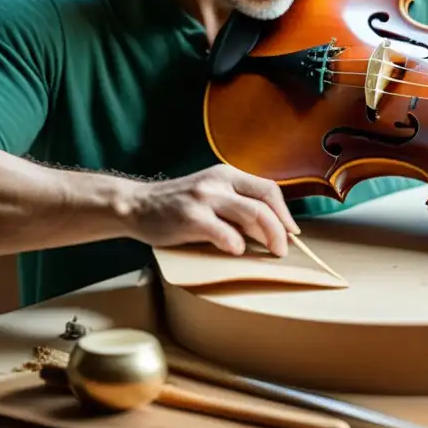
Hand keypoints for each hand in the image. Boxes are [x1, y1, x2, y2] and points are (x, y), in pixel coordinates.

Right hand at [124, 164, 300, 255]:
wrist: (136, 205)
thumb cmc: (177, 205)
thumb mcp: (210, 195)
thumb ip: (235, 206)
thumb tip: (268, 229)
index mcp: (227, 174)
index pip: (268, 188)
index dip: (284, 211)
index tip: (292, 231)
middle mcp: (218, 181)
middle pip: (264, 202)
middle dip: (280, 228)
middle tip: (283, 249)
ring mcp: (204, 197)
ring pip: (251, 214)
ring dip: (268, 236)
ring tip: (271, 252)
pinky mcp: (190, 216)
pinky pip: (224, 231)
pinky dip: (235, 243)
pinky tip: (236, 251)